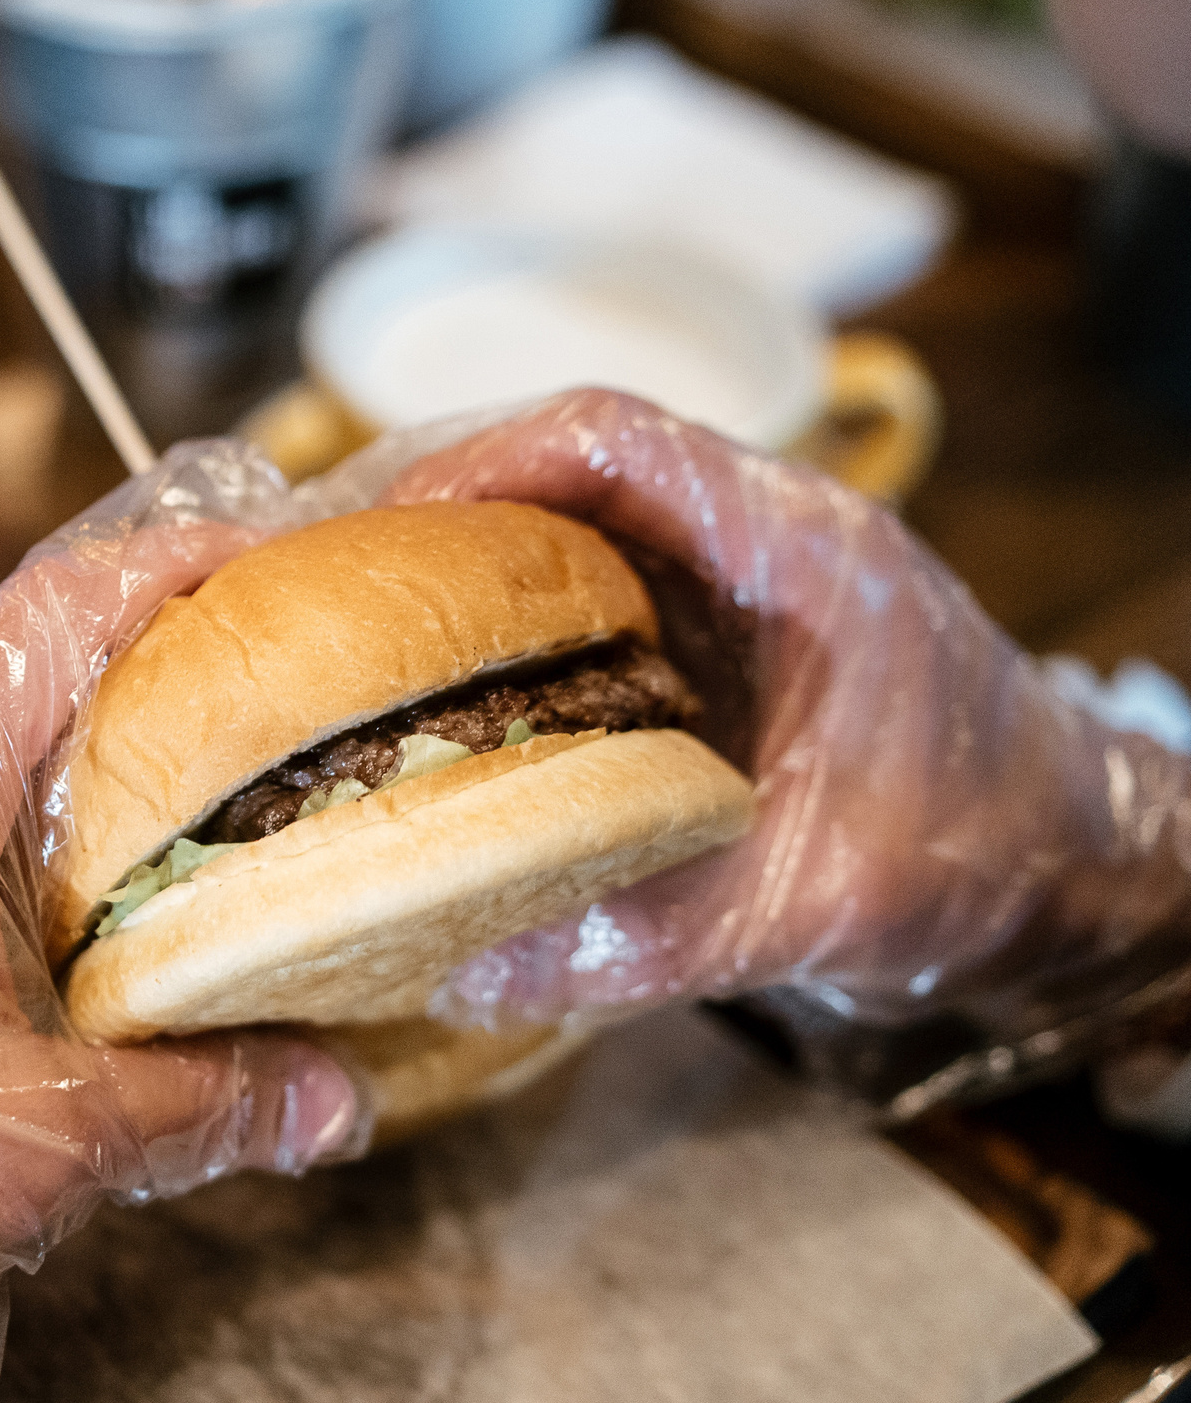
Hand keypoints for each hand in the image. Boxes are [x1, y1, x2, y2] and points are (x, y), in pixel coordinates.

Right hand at [378, 390, 1190, 1033]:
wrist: (1075, 868)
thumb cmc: (984, 861)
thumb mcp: (812, 912)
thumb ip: (644, 938)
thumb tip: (464, 963)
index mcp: (798, 551)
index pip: (614, 439)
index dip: (480, 463)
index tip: (379, 529)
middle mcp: (756, 534)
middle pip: (559, 461)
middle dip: (432, 516)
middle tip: (327, 597)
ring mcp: (730, 575)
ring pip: (562, 519)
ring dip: (457, 569)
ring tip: (352, 642)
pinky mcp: (709, 627)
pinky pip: (581, 588)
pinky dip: (497, 626)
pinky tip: (434, 697)